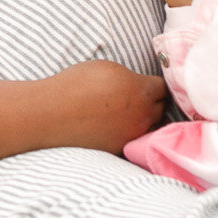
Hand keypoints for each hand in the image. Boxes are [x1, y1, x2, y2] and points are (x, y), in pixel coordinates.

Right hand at [45, 60, 169, 152]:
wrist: (53, 113)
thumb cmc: (76, 84)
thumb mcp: (108, 68)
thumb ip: (131, 78)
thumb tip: (138, 85)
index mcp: (142, 91)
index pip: (164, 88)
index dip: (155, 84)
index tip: (146, 84)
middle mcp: (143, 115)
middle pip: (161, 109)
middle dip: (154, 102)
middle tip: (138, 98)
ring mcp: (132, 135)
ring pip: (151, 127)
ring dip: (145, 120)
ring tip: (129, 114)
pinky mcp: (119, 149)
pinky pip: (133, 140)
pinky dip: (129, 134)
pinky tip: (116, 127)